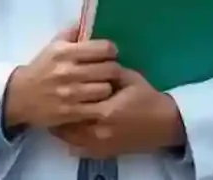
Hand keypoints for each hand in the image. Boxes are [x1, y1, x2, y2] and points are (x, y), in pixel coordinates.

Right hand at [3, 26, 121, 131]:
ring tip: (104, 88)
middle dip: (113, 70)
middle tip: (110, 72)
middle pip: (109, 69)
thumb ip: (71, 33)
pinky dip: (101, 105)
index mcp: (65, 52)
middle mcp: (69, 71)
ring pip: (106, 89)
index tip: (109, 55)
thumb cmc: (41, 68)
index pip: (103, 49)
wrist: (20, 96)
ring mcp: (71, 93)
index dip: (111, 51)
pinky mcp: (71, 113)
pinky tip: (97, 103)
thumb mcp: (53, 46)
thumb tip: (88, 22)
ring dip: (108, 88)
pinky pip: (97, 109)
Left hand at [50, 69, 184, 158]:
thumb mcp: (128, 77)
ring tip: (52, 116)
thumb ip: (107, 70)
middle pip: (69, 123)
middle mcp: (100, 130)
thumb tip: (89, 60)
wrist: (164, 124)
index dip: (63, 94)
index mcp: (105, 109)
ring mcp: (101, 145)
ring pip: (71, 139)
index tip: (53, 85)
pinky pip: (80, 151)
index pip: (75, 102)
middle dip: (58, 112)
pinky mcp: (105, 153)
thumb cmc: (147, 97)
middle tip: (48, 100)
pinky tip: (65, 134)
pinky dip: (71, 142)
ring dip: (61, 128)